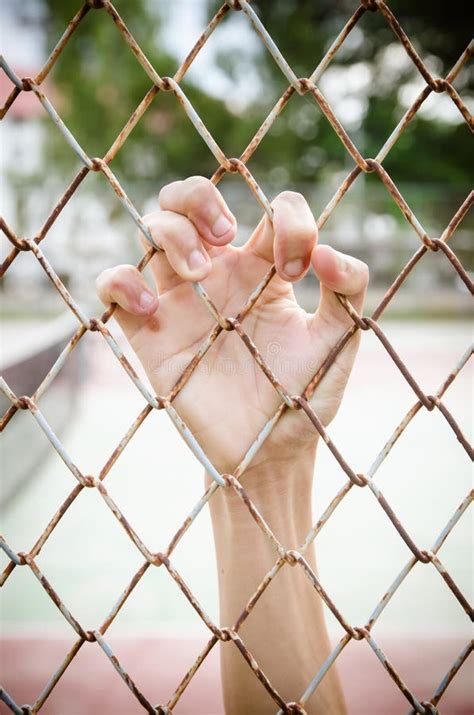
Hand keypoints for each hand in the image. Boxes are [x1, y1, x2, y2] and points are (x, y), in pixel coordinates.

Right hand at [96, 177, 367, 478]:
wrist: (266, 451)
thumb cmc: (302, 398)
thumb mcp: (336, 343)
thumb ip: (348, 291)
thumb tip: (328, 252)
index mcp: (266, 270)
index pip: (270, 210)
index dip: (288, 221)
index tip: (295, 269)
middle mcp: (219, 274)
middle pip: (189, 199)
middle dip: (199, 198)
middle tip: (224, 234)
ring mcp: (180, 299)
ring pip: (152, 230)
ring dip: (171, 236)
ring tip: (196, 275)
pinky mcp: (148, 331)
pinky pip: (114, 284)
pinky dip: (122, 282)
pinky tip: (152, 310)